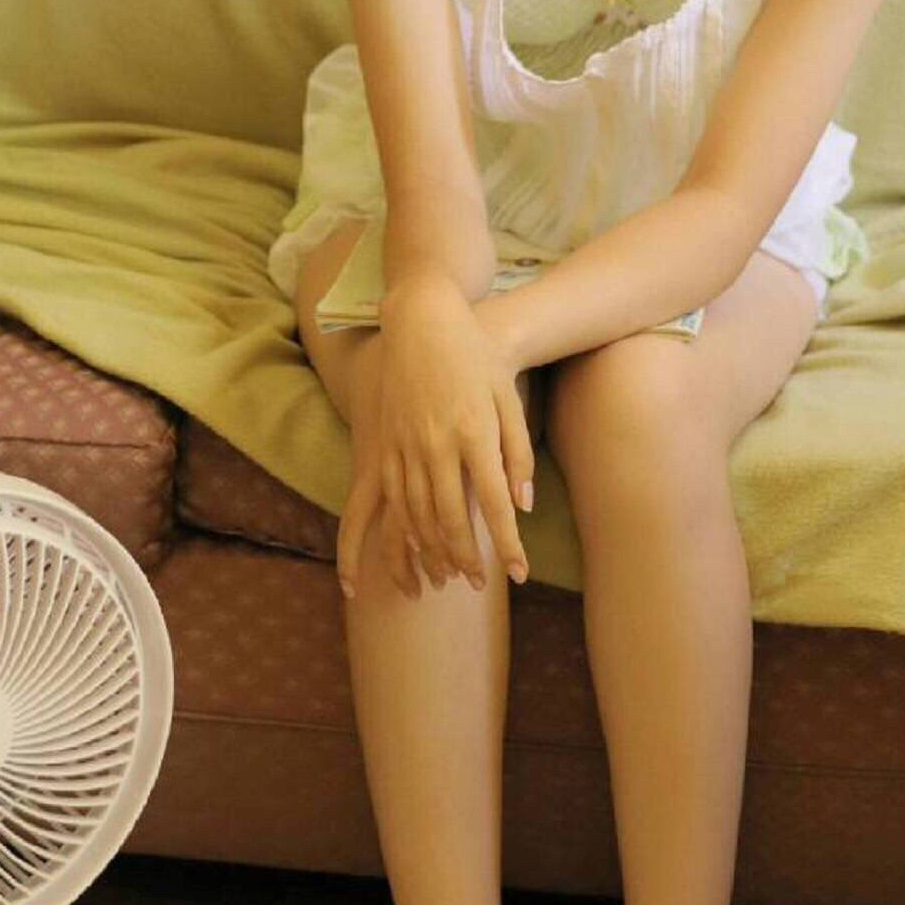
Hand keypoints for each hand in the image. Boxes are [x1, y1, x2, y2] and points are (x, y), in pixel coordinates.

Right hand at [336, 280, 533, 601]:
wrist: (422, 321)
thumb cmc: (475, 358)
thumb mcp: (508, 399)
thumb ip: (518, 454)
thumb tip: (522, 505)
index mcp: (473, 432)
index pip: (493, 503)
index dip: (507, 544)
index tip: (518, 573)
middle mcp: (436, 444)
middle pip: (451, 518)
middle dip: (466, 558)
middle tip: (478, 582)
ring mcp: (404, 444)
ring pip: (415, 515)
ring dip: (431, 552)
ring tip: (448, 575)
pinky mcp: (382, 443)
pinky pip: (387, 499)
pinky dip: (398, 530)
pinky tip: (410, 548)